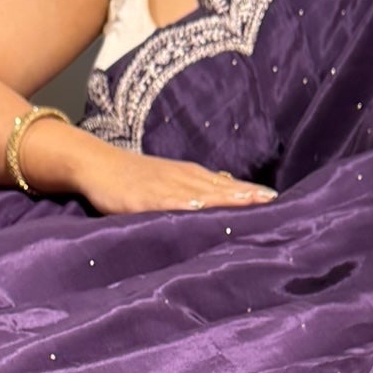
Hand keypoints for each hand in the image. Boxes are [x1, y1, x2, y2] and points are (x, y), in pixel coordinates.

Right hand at [71, 143, 275, 215]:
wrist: (97, 164)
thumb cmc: (135, 177)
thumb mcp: (171, 181)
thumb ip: (197, 190)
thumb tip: (229, 193)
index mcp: (190, 177)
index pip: (227, 185)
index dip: (249, 192)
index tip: (275, 199)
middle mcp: (182, 179)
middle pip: (219, 188)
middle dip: (245, 195)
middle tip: (272, 201)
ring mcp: (163, 187)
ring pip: (199, 193)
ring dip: (224, 197)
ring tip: (248, 202)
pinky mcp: (142, 197)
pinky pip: (165, 201)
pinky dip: (183, 204)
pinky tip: (197, 208)